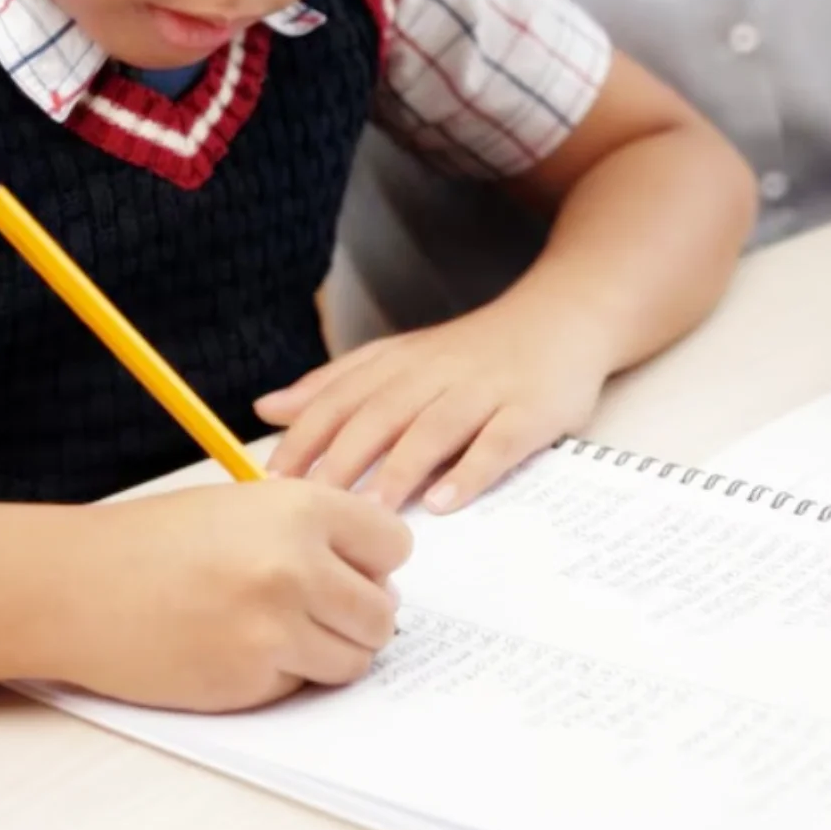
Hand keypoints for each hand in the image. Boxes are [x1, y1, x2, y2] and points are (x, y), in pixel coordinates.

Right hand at [58, 479, 409, 712]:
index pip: (395, 545)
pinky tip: (240, 646)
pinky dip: (283, 673)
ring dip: (330, 649)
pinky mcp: (249, 679)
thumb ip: (318, 529)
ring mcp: (275, 629)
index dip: (375, 559)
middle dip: (361, 613)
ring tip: (284, 628)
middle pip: (382, 612)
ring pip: (354, 658)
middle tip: (323, 606)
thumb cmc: (158, 540)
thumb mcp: (247, 504)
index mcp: (302, 509)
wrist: (74, 586)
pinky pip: (302, 685)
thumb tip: (382, 575)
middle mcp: (297, 567)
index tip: (353, 566)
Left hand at [256, 298, 610, 513]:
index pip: (343, 396)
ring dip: (401, 469)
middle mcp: (438, 373)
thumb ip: (337, 384)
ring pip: (436, 428)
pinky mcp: (532, 410)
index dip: (306, 437)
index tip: (273, 482)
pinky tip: (445, 501)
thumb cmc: (476, 352)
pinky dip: (472, 470)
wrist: (564, 317)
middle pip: (382, 413)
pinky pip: (499, 441)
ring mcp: (487, 390)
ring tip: (371, 512)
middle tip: (311, 508)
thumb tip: (266, 409)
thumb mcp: (401, 358)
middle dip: (343, 458)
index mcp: (401, 362)